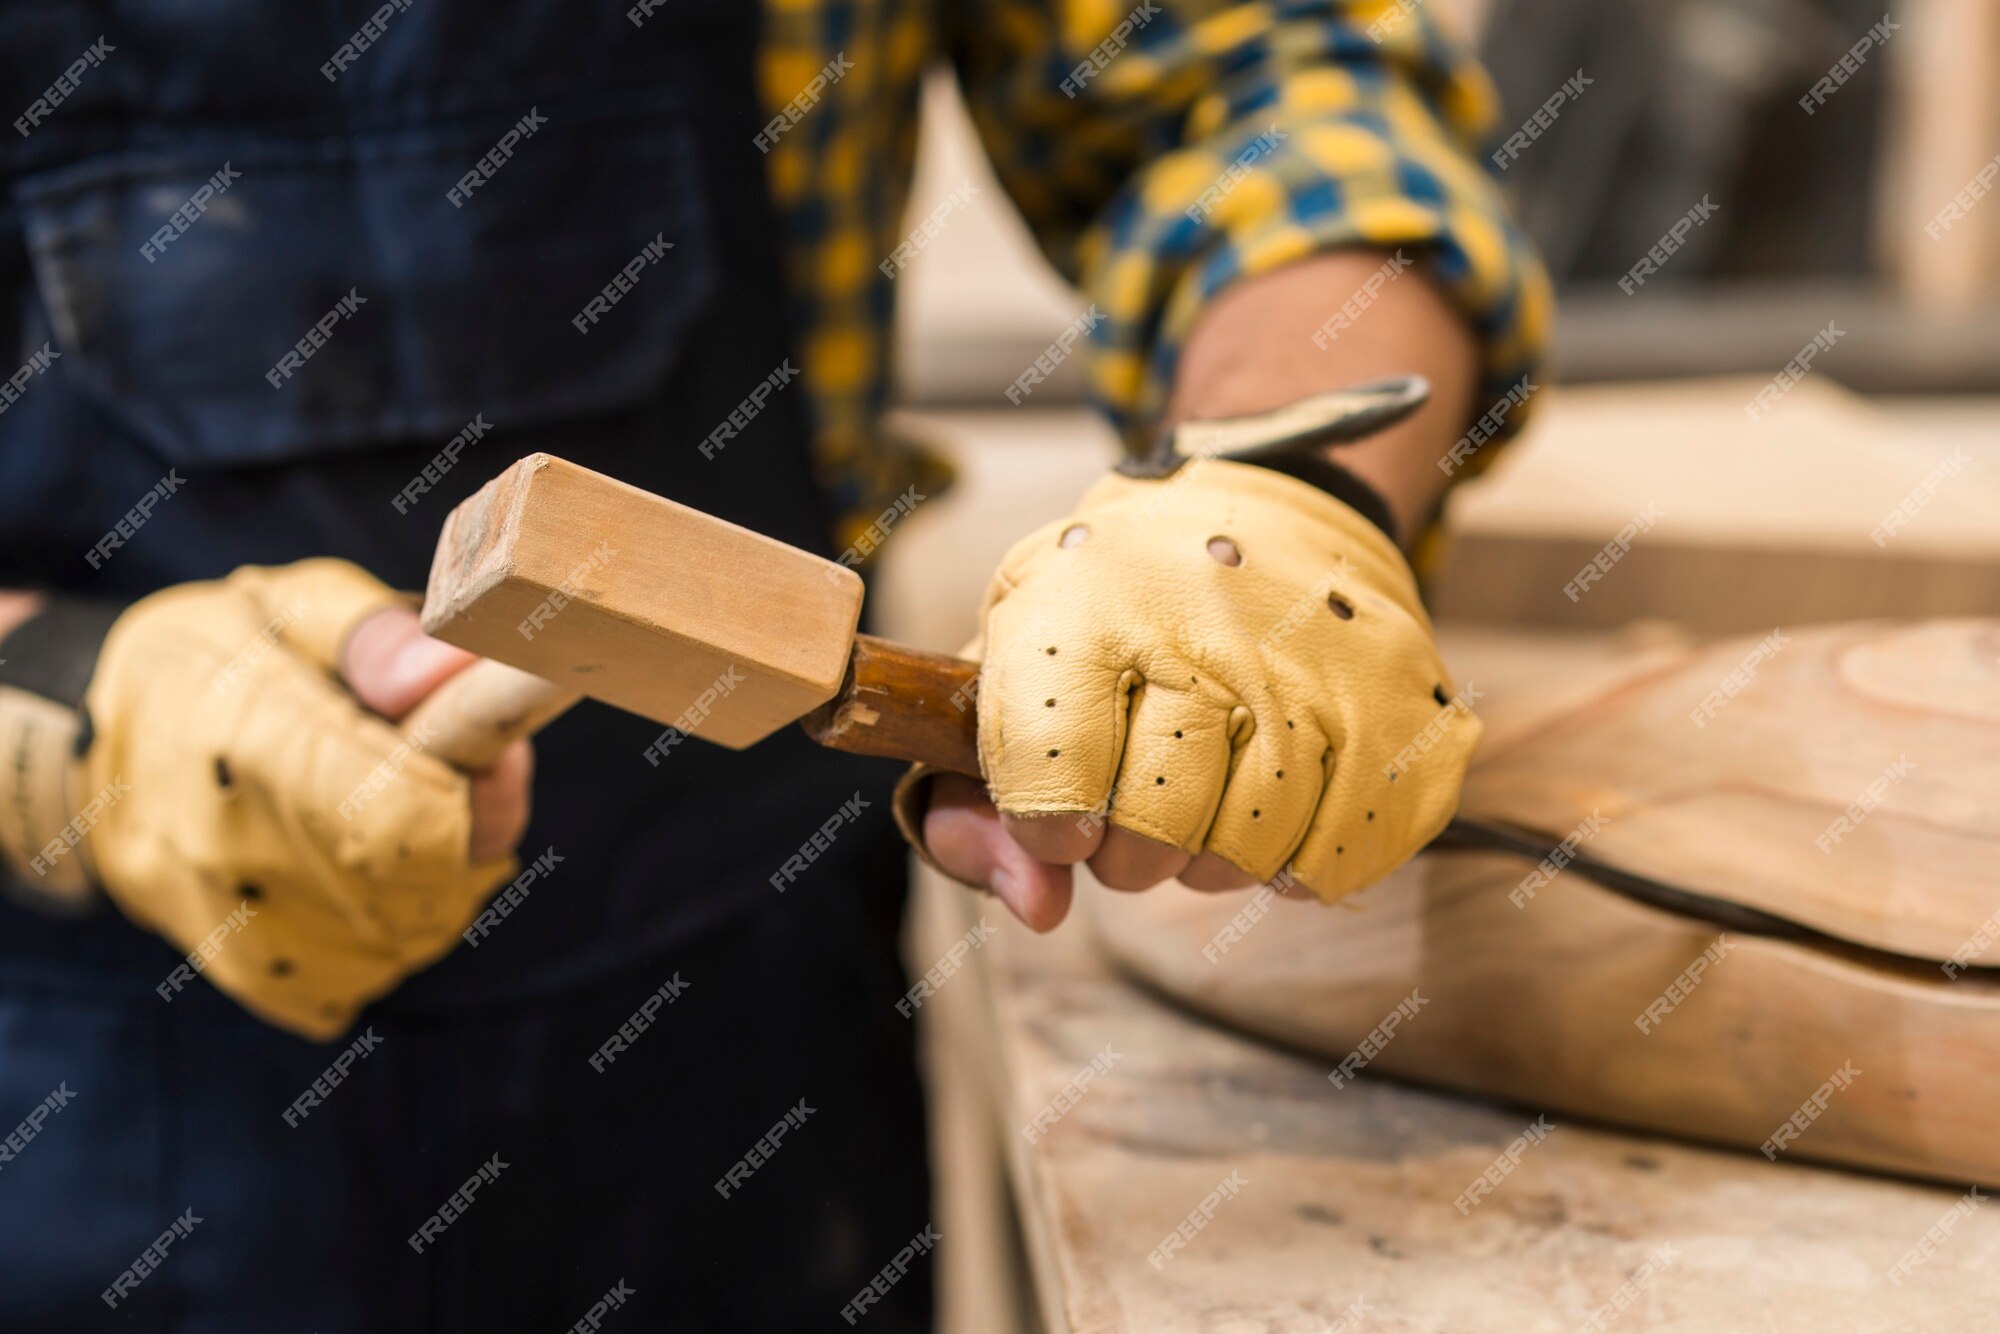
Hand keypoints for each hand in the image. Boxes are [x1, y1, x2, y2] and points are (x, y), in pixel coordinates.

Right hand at [74, 559, 531, 1038]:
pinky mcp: (254, 970)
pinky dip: (400, 922)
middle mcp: (241, 850)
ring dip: (445, 873)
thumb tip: (452, 671)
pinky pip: (374, 968)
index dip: (477, 785)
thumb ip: (373, 635)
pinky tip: (374, 866)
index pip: (408, 810)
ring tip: (408, 810)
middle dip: (472, 822)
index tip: (490, 748)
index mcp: (252, 743)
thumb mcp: (282, 607)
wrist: (87, 751)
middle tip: (457, 769)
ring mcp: (244, 923)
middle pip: (426, 879)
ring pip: (414, 930)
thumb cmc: (209, 660)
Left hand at [915, 251, 1483, 929]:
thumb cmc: (1113, 611)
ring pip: (1248, 850)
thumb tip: (1038, 907)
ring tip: (1206, 803)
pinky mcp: (1398, 706)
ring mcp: (1314, 670)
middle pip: (1155, 828)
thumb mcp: (1012, 666)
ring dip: (1213, 857)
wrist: (1264, 514)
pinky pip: (1339, 855)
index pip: (1054, 775)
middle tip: (1135, 813)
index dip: (1047, 824)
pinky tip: (1279, 812)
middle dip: (1129, 852)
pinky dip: (1299, 861)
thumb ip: (974, 804)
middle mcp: (1206, 632)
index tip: (1062, 815)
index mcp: (1088, 610)